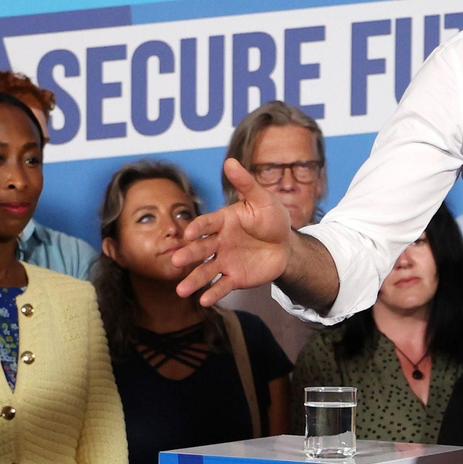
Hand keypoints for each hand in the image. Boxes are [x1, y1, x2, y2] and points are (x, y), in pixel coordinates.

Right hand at [170, 158, 292, 306]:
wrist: (286, 244)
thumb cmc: (272, 218)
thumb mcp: (263, 199)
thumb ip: (246, 183)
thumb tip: (230, 161)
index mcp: (223, 221)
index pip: (207, 224)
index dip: (199, 228)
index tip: (190, 233)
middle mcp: (219, 242)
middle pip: (201, 249)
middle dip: (189, 255)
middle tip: (176, 261)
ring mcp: (225, 260)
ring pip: (206, 271)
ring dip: (193, 280)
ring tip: (182, 291)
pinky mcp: (235, 277)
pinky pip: (222, 286)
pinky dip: (213, 294)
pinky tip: (203, 302)